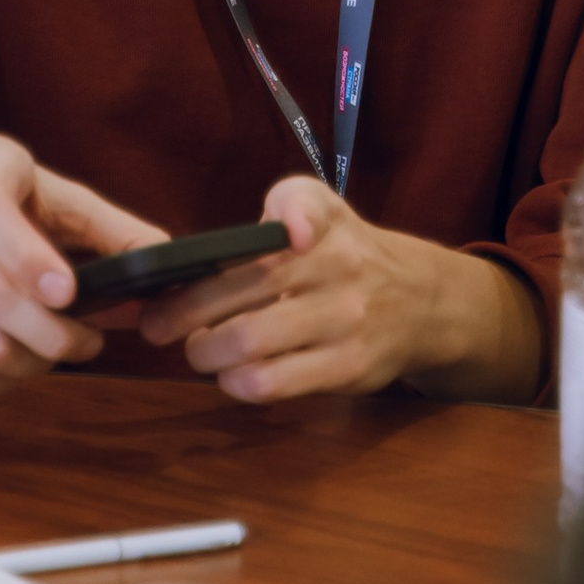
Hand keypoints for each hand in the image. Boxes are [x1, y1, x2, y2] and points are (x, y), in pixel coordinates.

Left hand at [140, 173, 544, 404]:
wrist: (422, 304)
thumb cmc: (350, 255)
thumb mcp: (327, 209)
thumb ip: (290, 201)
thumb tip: (270, 223)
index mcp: (327, 224)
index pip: (299, 207)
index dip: (287, 217)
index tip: (257, 233)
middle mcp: (341, 266)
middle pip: (246, 288)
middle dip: (184, 312)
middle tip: (160, 324)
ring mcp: (347, 320)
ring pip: (252, 341)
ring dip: (206, 352)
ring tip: (197, 351)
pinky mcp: (348, 367)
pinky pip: (275, 382)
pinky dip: (238, 383)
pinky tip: (232, 376)